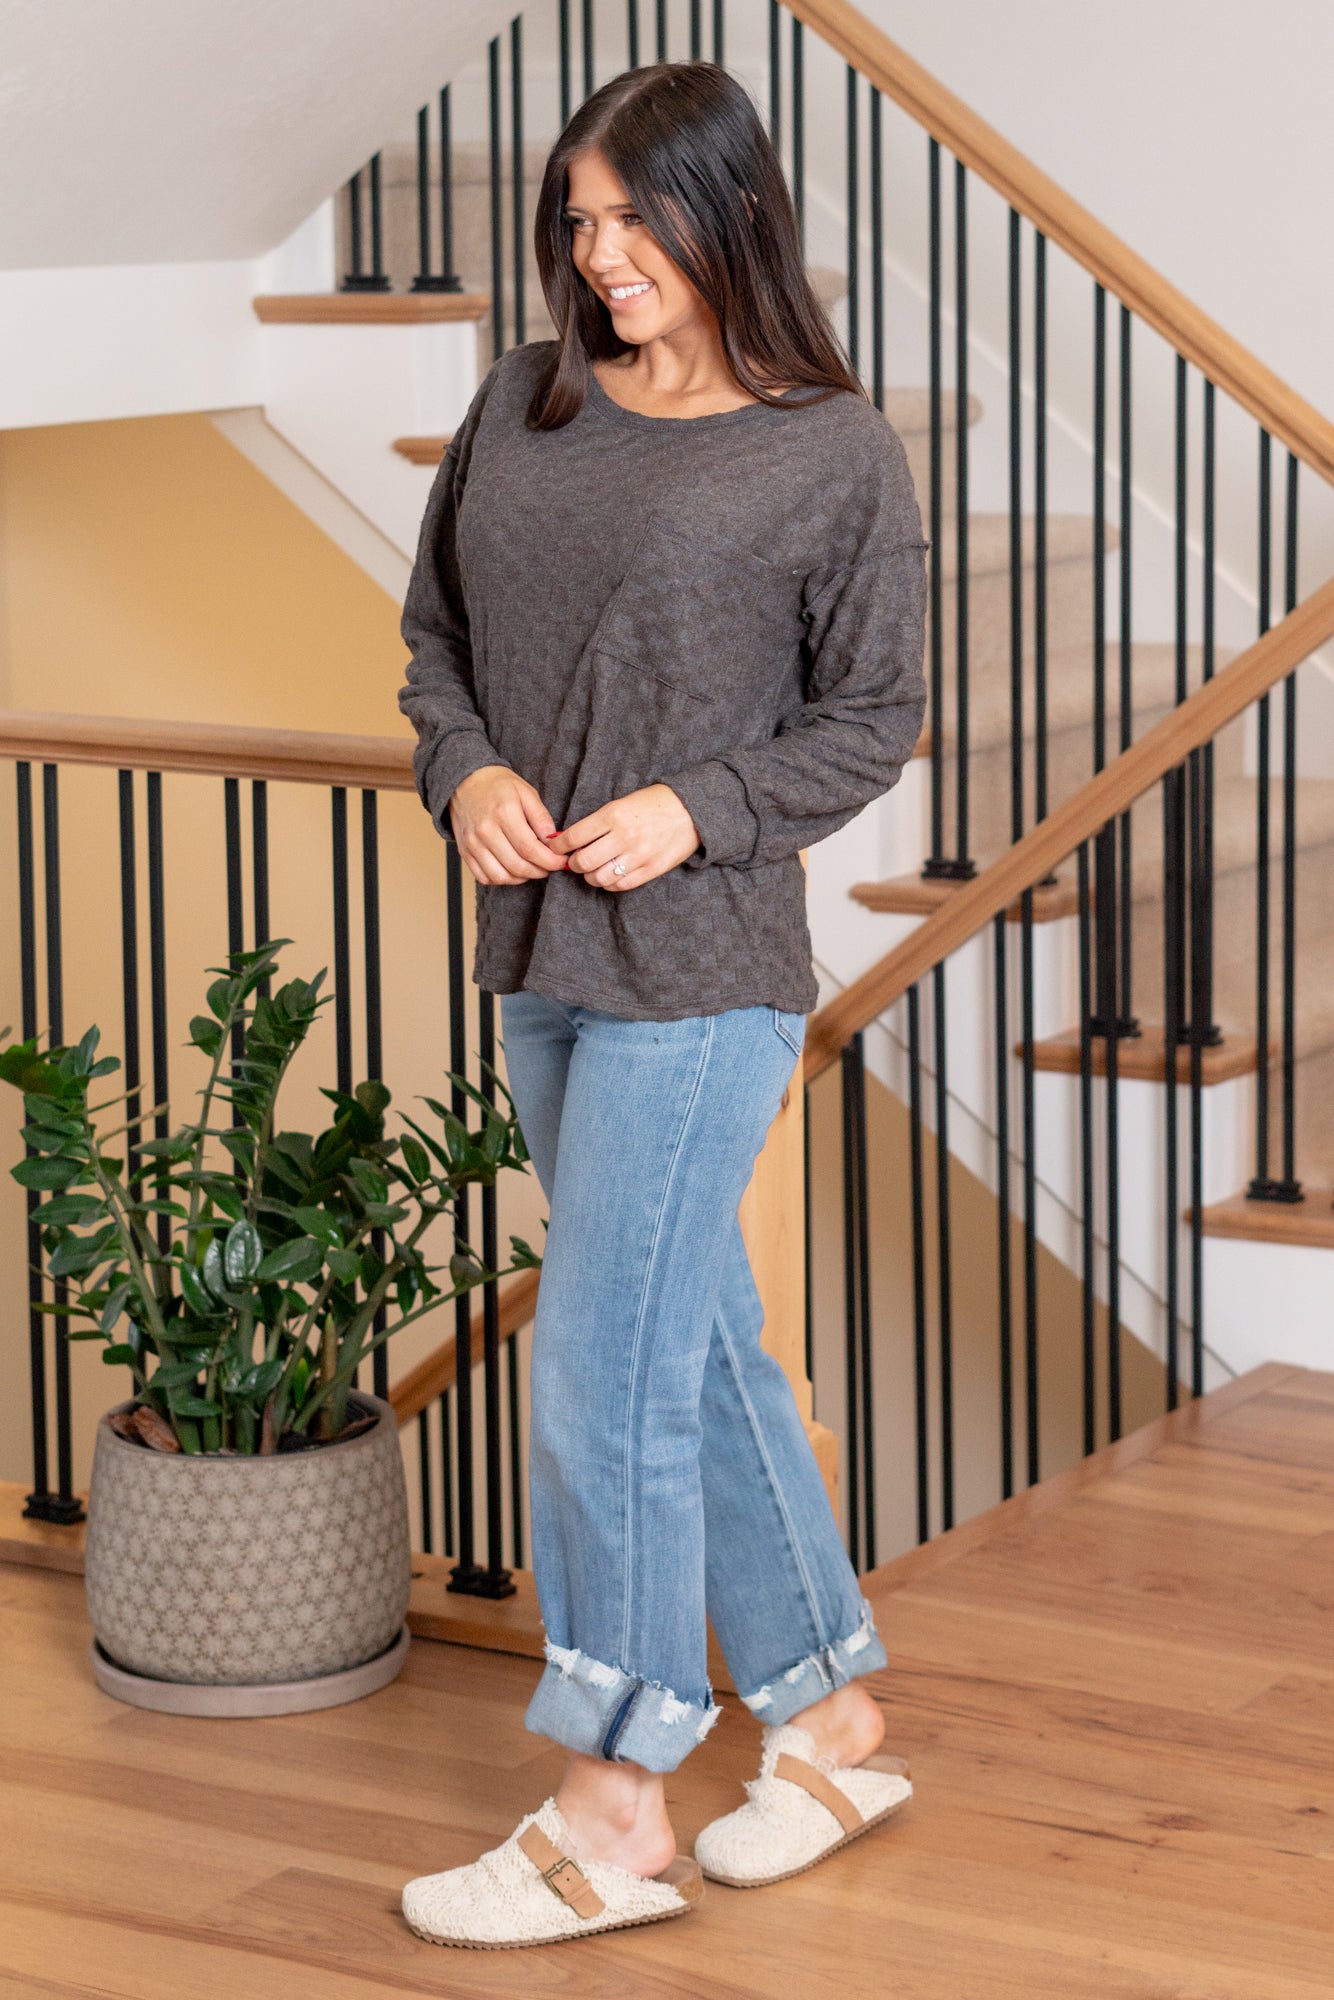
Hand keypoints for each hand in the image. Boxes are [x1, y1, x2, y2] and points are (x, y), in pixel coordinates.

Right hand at [448, 766, 567, 884]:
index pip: (530, 849)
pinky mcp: (465, 852)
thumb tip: (554, 841)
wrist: (465, 783)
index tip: (561, 862)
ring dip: (522, 878)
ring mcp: (473, 844)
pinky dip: (502, 879)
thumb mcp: (526, 792)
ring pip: (501, 877)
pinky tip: (513, 870)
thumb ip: (541, 818)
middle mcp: (485, 831)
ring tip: (533, 868)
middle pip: (518, 866)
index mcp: (504, 813)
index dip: (550, 861)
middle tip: (550, 866)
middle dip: (540, 871)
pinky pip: (485, 877)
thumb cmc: (498, 786)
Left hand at [549, 783, 700, 890]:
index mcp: (613, 814)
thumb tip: (567, 839)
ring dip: (591, 876)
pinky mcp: (651, 870)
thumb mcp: (621, 803)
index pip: (573, 837)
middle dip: (573, 863)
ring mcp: (638, 855)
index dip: (559, 846)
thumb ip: (596, 822)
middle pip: (583, 862)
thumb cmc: (653, 804)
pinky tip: (610, 874)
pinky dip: (609, 883)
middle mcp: (624, 836)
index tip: (556, 847)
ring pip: (599, 878)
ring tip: (594, 868)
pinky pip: (619, 886)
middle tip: (574, 860)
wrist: (691, 811)